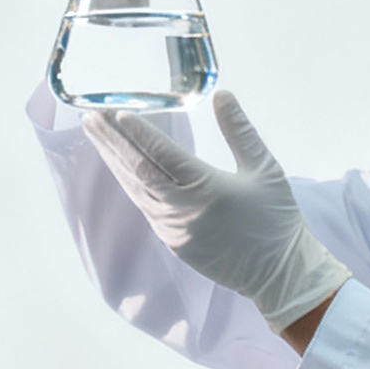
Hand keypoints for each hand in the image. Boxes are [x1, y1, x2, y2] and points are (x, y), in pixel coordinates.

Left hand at [82, 90, 349, 334]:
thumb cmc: (276, 218)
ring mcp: (174, 229)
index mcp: (207, 188)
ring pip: (136, 189)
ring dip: (114, 161)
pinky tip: (120, 167)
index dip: (138, 133)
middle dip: (112, 142)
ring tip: (97, 136)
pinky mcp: (174, 242)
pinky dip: (130, 183)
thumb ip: (239, 130)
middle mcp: (183, 210)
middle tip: (90, 118)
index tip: (117, 114)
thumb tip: (223, 95)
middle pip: (137, 170)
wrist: (279, 273)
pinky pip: (145, 207)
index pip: (162, 155)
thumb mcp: (264, 168)